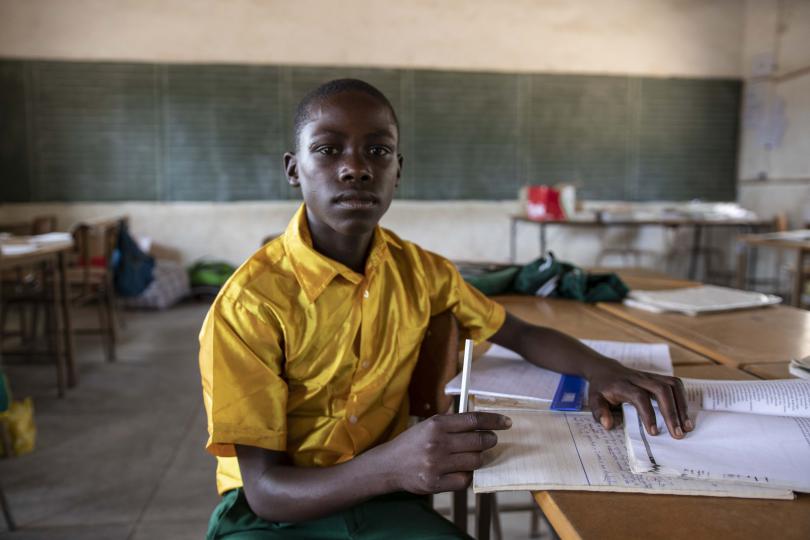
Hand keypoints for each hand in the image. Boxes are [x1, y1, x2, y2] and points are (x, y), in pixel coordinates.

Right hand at [382, 412, 511, 493]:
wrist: (388, 466)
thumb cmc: (412, 443)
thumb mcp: (428, 426)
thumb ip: (451, 424)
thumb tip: (480, 421)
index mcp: (436, 425)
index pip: (473, 420)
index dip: (493, 421)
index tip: (506, 423)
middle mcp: (437, 443)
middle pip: (479, 441)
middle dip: (490, 441)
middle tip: (490, 441)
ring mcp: (436, 464)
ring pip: (475, 462)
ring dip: (478, 459)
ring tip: (471, 456)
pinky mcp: (435, 483)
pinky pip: (464, 480)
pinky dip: (466, 475)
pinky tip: (459, 470)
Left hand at [588, 364, 692, 438]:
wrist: (606, 370)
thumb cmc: (602, 388)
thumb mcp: (594, 400)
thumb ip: (599, 412)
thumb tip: (608, 425)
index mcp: (623, 385)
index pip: (639, 397)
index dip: (648, 414)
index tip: (654, 433)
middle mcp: (639, 378)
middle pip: (661, 389)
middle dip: (672, 412)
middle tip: (678, 434)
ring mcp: (650, 376)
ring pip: (672, 385)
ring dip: (682, 406)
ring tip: (687, 427)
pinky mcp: (658, 377)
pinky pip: (675, 384)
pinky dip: (683, 399)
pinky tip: (684, 415)